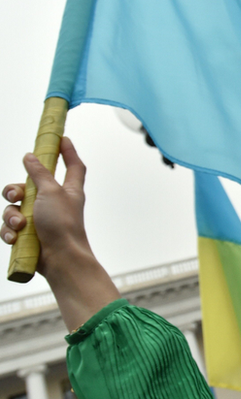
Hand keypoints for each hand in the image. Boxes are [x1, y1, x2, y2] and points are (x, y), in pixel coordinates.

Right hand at [3, 138, 118, 330]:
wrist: (61, 260)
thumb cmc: (63, 226)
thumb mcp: (51, 192)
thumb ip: (40, 173)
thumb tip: (31, 156)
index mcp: (69, 191)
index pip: (73, 166)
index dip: (68, 152)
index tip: (61, 138)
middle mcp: (55, 203)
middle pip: (28, 186)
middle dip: (15, 190)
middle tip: (16, 196)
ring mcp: (41, 220)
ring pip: (14, 208)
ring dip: (12, 215)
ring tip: (21, 225)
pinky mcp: (29, 235)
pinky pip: (10, 227)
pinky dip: (10, 231)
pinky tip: (15, 237)